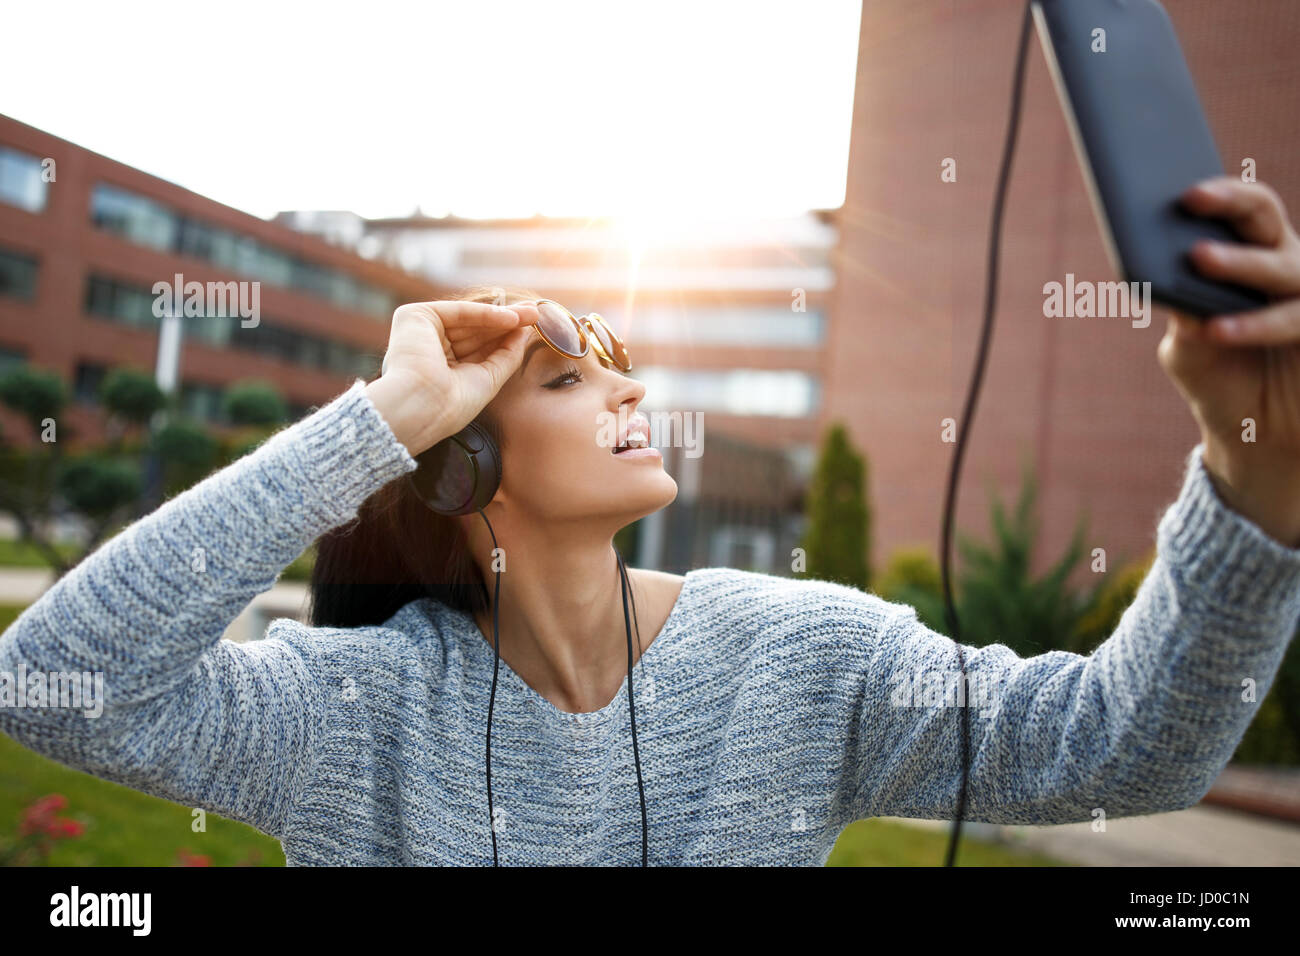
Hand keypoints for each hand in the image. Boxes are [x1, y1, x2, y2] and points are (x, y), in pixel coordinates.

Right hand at [365, 300, 538, 455]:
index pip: (476, 348)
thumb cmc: (451, 406)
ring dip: (501, 316)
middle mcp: (427, 349)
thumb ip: (506, 355)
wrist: (423, 408)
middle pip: (474, 331)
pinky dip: (485, 313)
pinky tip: (511, 318)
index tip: (529, 332)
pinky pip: (458, 312)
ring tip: (530, 315)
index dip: (503, 339)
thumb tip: (524, 334)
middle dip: (506, 323)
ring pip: (468, 320)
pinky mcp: (413, 317)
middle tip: (535, 315)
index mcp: (439, 369)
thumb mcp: (488, 379)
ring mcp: (419, 333)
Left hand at [1158, 176, 1299, 544]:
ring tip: (1198, 259)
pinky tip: (1216, 329)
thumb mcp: (1187, 348)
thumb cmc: (1219, 377)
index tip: (1177, 183)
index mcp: (1251, 255)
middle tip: (1190, 197)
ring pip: (1283, 266)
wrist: (1257, 436)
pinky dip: (1253, 324)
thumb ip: (1179, 314)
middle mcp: (1285, 266)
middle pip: (1264, 218)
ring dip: (1241, 261)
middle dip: (1230, 201)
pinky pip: (1292, 319)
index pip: (1240, 208)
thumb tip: (1165, 279)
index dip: (1215, 191)